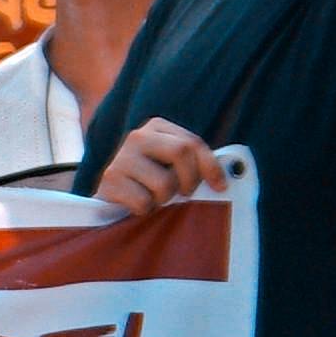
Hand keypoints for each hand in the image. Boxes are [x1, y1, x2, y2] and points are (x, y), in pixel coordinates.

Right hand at [96, 116, 225, 214]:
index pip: (192, 143)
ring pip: (164, 183)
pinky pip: (143, 201)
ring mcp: (121, 158)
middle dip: (189, 180)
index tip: (220, 187)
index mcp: (156, 127)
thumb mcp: (170, 165)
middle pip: (181, 153)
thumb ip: (192, 162)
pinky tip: (135, 205)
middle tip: (184, 194)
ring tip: (154, 198)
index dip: (211, 167)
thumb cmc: (147, 183)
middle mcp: (137, 137)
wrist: (107, 199)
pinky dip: (145, 210)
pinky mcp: (109, 180)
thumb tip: (228, 176)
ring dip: (164, 199)